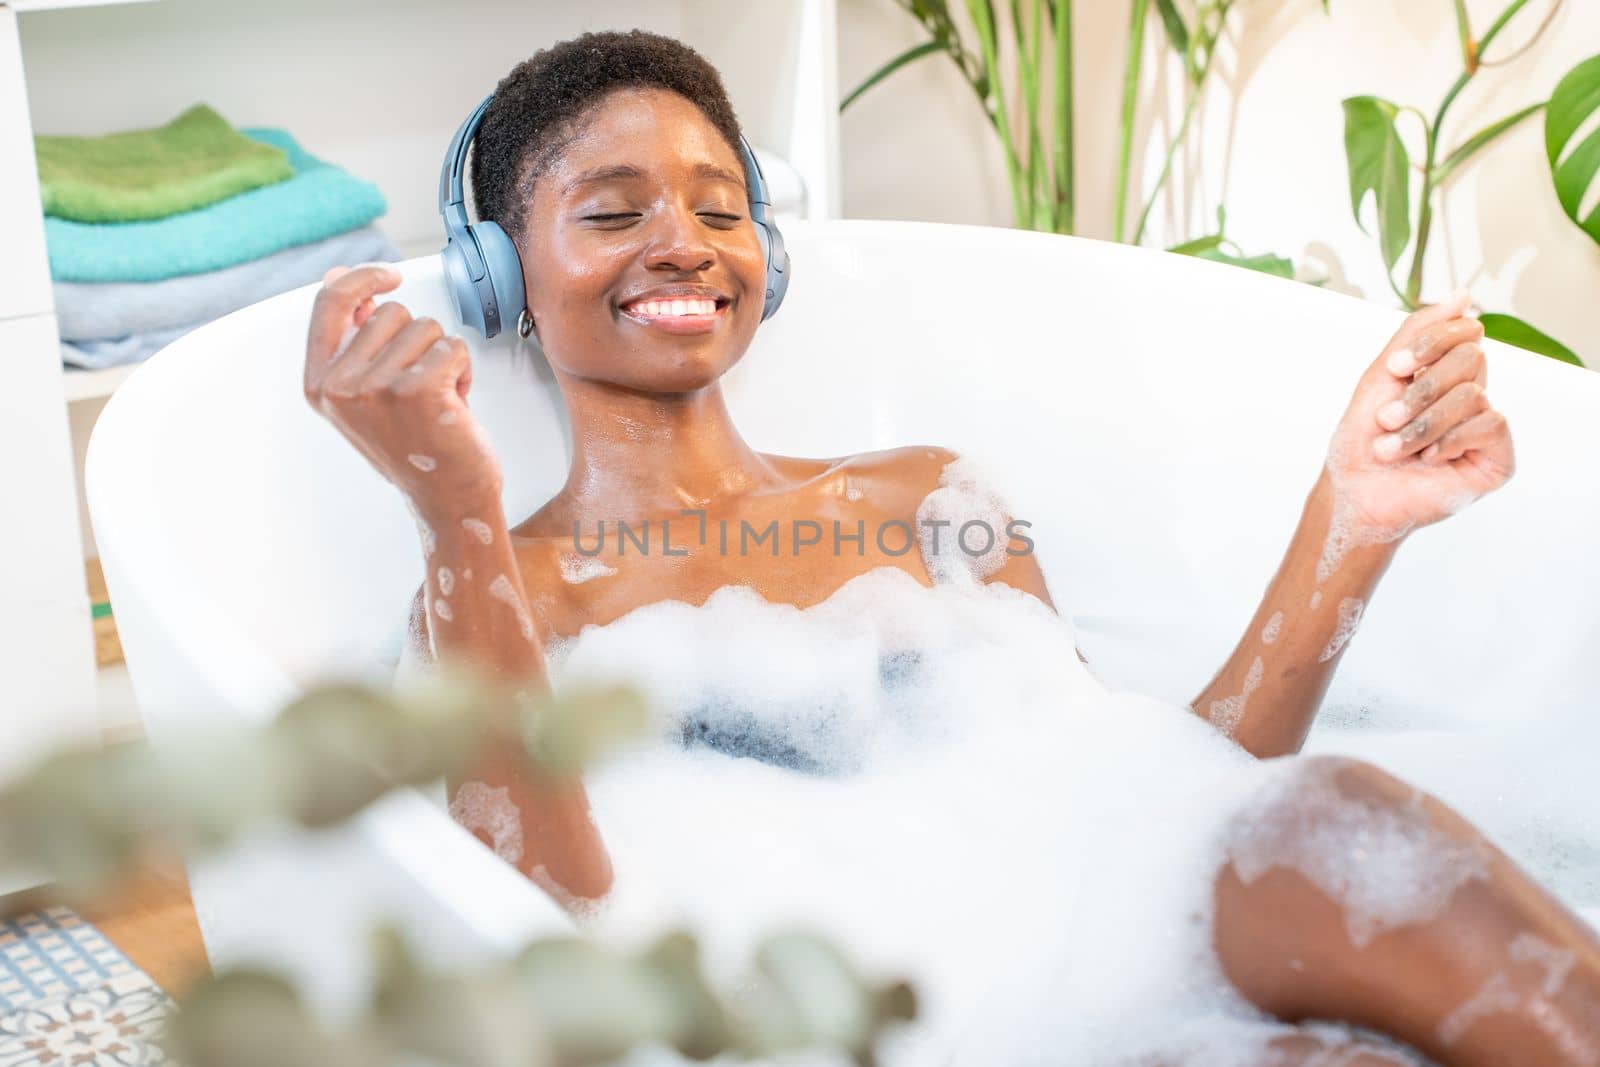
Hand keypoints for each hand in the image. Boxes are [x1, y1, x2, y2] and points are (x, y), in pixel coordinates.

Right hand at [303, 264, 502, 517]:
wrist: (447, 499)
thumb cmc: (412, 444)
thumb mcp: (363, 393)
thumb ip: (349, 337)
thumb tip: (334, 274)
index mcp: (319, 384)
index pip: (329, 302)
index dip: (362, 278)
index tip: (392, 275)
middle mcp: (341, 387)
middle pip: (391, 311)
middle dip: (417, 339)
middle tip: (420, 387)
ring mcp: (377, 388)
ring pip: (426, 326)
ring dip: (442, 357)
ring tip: (437, 399)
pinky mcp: (418, 390)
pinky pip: (453, 346)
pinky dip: (464, 371)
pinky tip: (454, 406)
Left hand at [1323, 290, 1514, 544]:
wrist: (1355, 493)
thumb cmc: (1362, 440)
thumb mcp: (1382, 377)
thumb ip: (1417, 332)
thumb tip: (1463, 295)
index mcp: (1444, 373)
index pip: (1463, 332)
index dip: (1431, 342)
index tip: (1395, 367)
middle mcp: (1470, 395)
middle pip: (1471, 357)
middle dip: (1421, 388)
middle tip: (1386, 418)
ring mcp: (1485, 426)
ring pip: (1473, 394)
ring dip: (1422, 422)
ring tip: (1391, 447)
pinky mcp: (1498, 457)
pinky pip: (1490, 423)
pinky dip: (1448, 439)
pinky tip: (1428, 459)